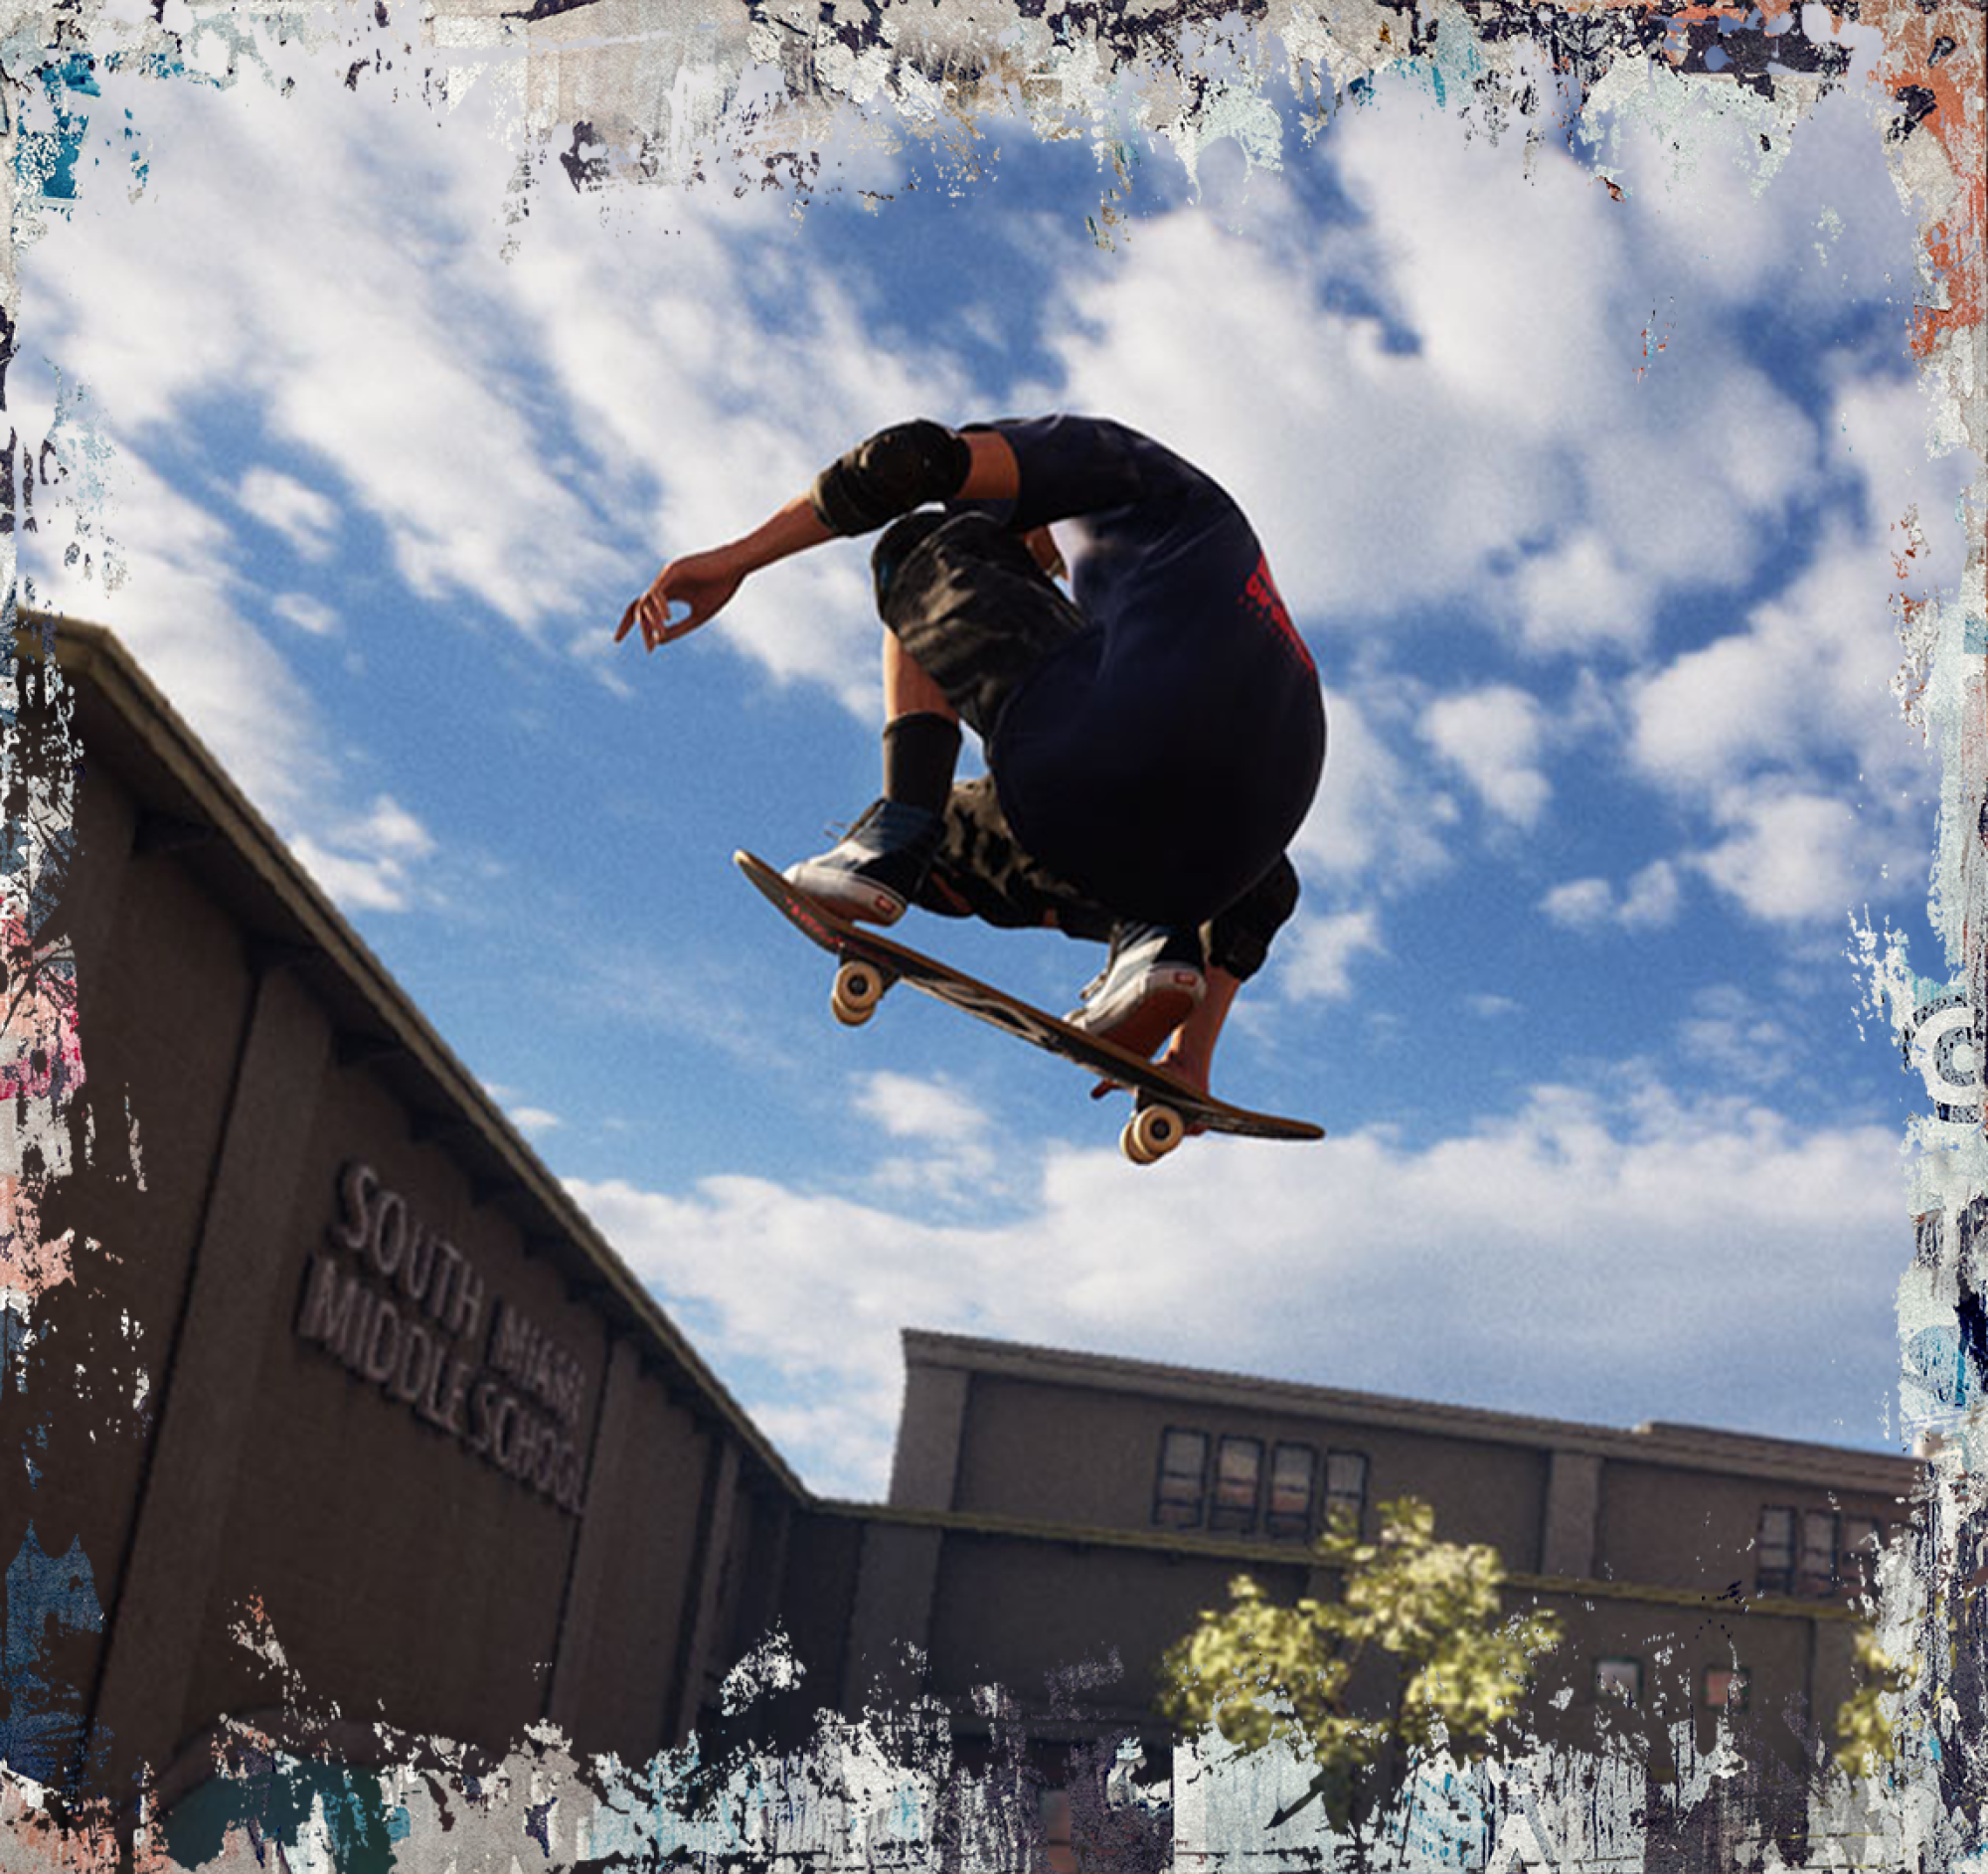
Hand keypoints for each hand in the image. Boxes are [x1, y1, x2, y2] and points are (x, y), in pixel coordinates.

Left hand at [616, 548, 745, 651]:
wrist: (736, 566)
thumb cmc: (721, 588)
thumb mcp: (698, 616)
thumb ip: (678, 629)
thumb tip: (657, 641)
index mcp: (669, 594)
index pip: (646, 610)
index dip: (641, 628)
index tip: (647, 649)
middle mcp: (663, 584)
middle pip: (638, 605)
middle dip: (628, 623)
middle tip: (625, 642)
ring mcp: (666, 576)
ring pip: (647, 601)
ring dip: (651, 621)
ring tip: (657, 637)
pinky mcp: (673, 570)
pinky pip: (659, 591)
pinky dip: (660, 605)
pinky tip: (668, 618)